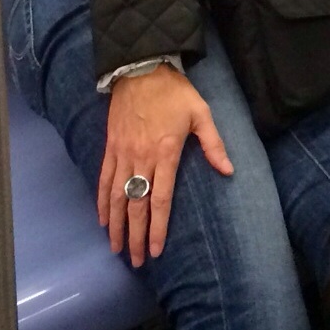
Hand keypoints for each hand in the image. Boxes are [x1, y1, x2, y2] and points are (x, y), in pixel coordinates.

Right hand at [98, 63, 232, 266]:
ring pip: (117, 197)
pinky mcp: (111, 147)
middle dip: (135, 235)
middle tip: (135, 261)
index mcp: (166, 152)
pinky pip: (104, 179)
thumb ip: (213, 144)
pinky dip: (102, 201)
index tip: (155, 250)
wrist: (141, 68)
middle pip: (137, 205)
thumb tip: (228, 171)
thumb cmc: (175, 92)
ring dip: (116, 225)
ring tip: (116, 248)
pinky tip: (102, 219)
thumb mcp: (201, 113)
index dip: (157, 227)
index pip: (160, 199)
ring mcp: (123, 153)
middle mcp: (141, 158)